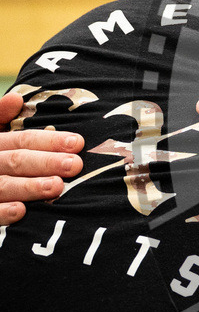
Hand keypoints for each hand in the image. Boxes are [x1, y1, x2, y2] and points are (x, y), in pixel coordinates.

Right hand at [0, 92, 84, 224]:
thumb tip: (16, 98)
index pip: (22, 140)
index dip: (49, 141)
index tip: (78, 143)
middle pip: (16, 160)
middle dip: (46, 162)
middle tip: (75, 165)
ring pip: (3, 185)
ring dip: (29, 186)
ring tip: (57, 187)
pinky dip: (1, 212)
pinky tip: (21, 211)